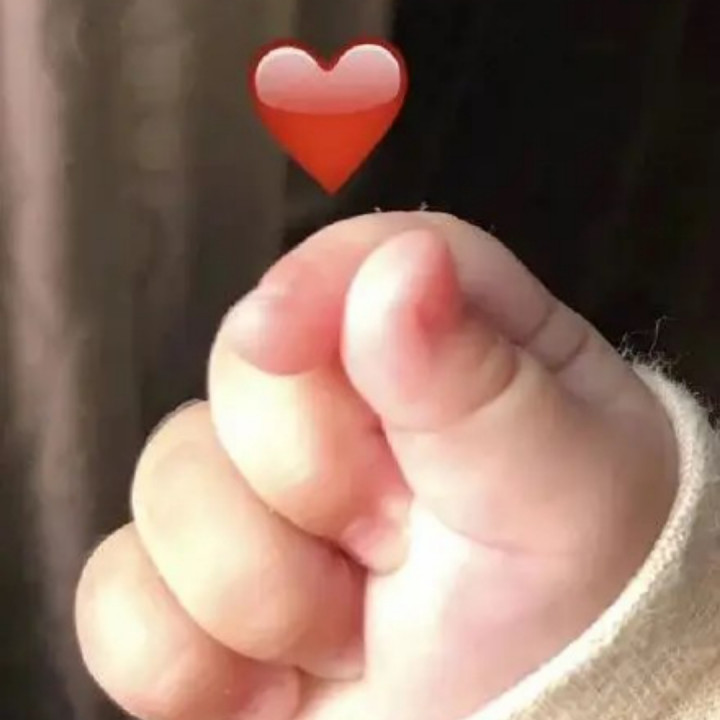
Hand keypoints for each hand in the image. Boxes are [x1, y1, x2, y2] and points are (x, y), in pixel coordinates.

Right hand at [75, 212, 677, 719]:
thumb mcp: (560, 489)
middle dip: (312, 480)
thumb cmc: (580, 608)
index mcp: (442, 344)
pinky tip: (272, 684)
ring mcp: (262, 497)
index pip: (358, 259)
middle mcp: (341, 407)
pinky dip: (187, 661)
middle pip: (243, 367)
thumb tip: (401, 267)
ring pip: (167, 484)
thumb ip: (478, 378)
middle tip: (399, 547)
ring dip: (264, 588)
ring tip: (355, 630)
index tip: (285, 338)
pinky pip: (118, 594)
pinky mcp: (203, 591)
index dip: (312, 289)